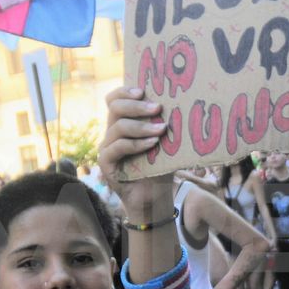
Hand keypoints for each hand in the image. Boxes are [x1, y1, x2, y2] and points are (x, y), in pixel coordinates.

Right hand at [98, 86, 174, 219]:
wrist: (155, 197)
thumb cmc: (161, 167)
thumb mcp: (164, 142)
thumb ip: (163, 124)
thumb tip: (182, 103)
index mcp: (123, 123)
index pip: (115, 99)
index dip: (125, 91)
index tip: (143, 91)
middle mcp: (112, 133)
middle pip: (115, 108)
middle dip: (136, 105)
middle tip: (157, 108)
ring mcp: (107, 148)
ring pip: (118, 127)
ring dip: (142, 126)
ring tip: (161, 129)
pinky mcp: (106, 163)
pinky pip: (117, 148)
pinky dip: (136, 144)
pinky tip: (152, 144)